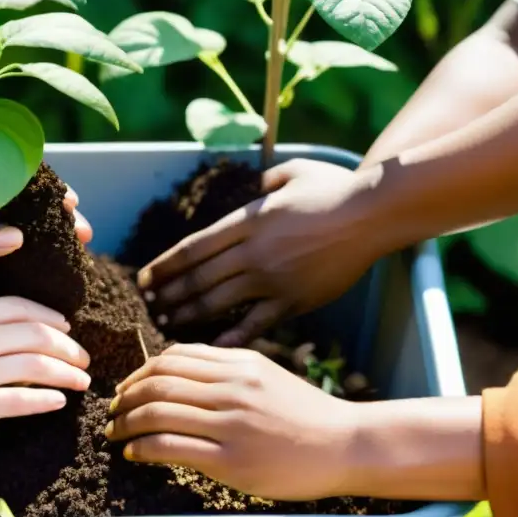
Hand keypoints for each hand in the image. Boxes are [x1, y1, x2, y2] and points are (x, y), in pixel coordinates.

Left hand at [0, 166, 92, 296]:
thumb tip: (16, 239)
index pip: (6, 179)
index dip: (41, 191)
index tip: (70, 205)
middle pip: (14, 206)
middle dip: (48, 217)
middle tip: (82, 234)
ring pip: (6, 231)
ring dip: (36, 240)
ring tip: (70, 255)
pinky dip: (13, 263)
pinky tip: (36, 275)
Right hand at [0, 297, 91, 439]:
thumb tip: (5, 332)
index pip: (22, 308)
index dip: (51, 316)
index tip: (66, 326)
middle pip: (38, 336)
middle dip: (68, 347)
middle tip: (83, 358)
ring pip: (36, 368)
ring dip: (66, 373)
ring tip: (81, 380)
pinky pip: (19, 401)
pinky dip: (45, 400)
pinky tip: (58, 402)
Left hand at [105, 344, 352, 499]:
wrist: (345, 445)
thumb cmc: (304, 413)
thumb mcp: (264, 375)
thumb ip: (223, 368)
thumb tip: (172, 369)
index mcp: (237, 362)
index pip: (172, 358)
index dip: (139, 372)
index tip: (127, 389)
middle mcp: (231, 387)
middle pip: (157, 382)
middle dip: (125, 398)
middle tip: (113, 413)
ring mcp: (230, 423)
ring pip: (157, 412)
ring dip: (126, 424)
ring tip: (116, 435)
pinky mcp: (230, 460)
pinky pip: (170, 447)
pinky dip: (142, 448)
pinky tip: (135, 454)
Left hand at [138, 159, 383, 345]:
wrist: (372, 214)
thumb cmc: (333, 188)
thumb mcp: (291, 172)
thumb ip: (265, 182)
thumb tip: (254, 189)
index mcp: (247, 220)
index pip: (192, 248)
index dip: (164, 266)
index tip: (144, 278)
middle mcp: (253, 251)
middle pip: (198, 277)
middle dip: (169, 293)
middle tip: (148, 305)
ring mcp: (273, 278)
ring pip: (218, 301)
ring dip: (189, 313)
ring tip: (168, 323)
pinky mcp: (294, 300)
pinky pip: (255, 322)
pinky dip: (231, 334)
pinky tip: (211, 344)